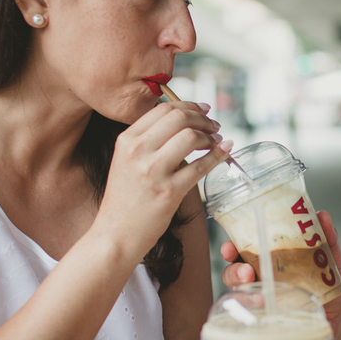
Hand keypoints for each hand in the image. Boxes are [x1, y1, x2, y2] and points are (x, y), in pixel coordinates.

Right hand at [94, 101, 230, 260]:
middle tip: (214, 125)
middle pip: (179, 118)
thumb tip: (182, 121)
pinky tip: (225, 151)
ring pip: (191, 137)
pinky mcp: (169, 191)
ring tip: (217, 141)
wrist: (115, 234)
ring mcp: (153, 171)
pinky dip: (218, 155)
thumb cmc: (125, 199)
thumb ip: (148, 141)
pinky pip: (201, 166)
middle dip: (203, 118)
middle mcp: (138, 151)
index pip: (163, 109)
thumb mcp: (126, 161)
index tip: (202, 109)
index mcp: (127, 140)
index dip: (188, 105)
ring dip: (210, 137)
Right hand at [220, 210, 340, 328]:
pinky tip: (266, 310)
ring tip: (261, 297)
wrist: (337, 311)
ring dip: (245, 294)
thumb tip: (322, 216)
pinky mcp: (270, 315)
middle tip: (246, 272)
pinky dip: (257, 312)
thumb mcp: (329, 256)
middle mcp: (260, 276)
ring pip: (241, 295)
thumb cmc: (326, 280)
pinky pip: (255, 315)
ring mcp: (263, 297)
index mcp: (268, 257)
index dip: (231, 248)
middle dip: (234, 271)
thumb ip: (326, 236)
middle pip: (234, 272)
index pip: (242, 250)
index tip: (230, 247)